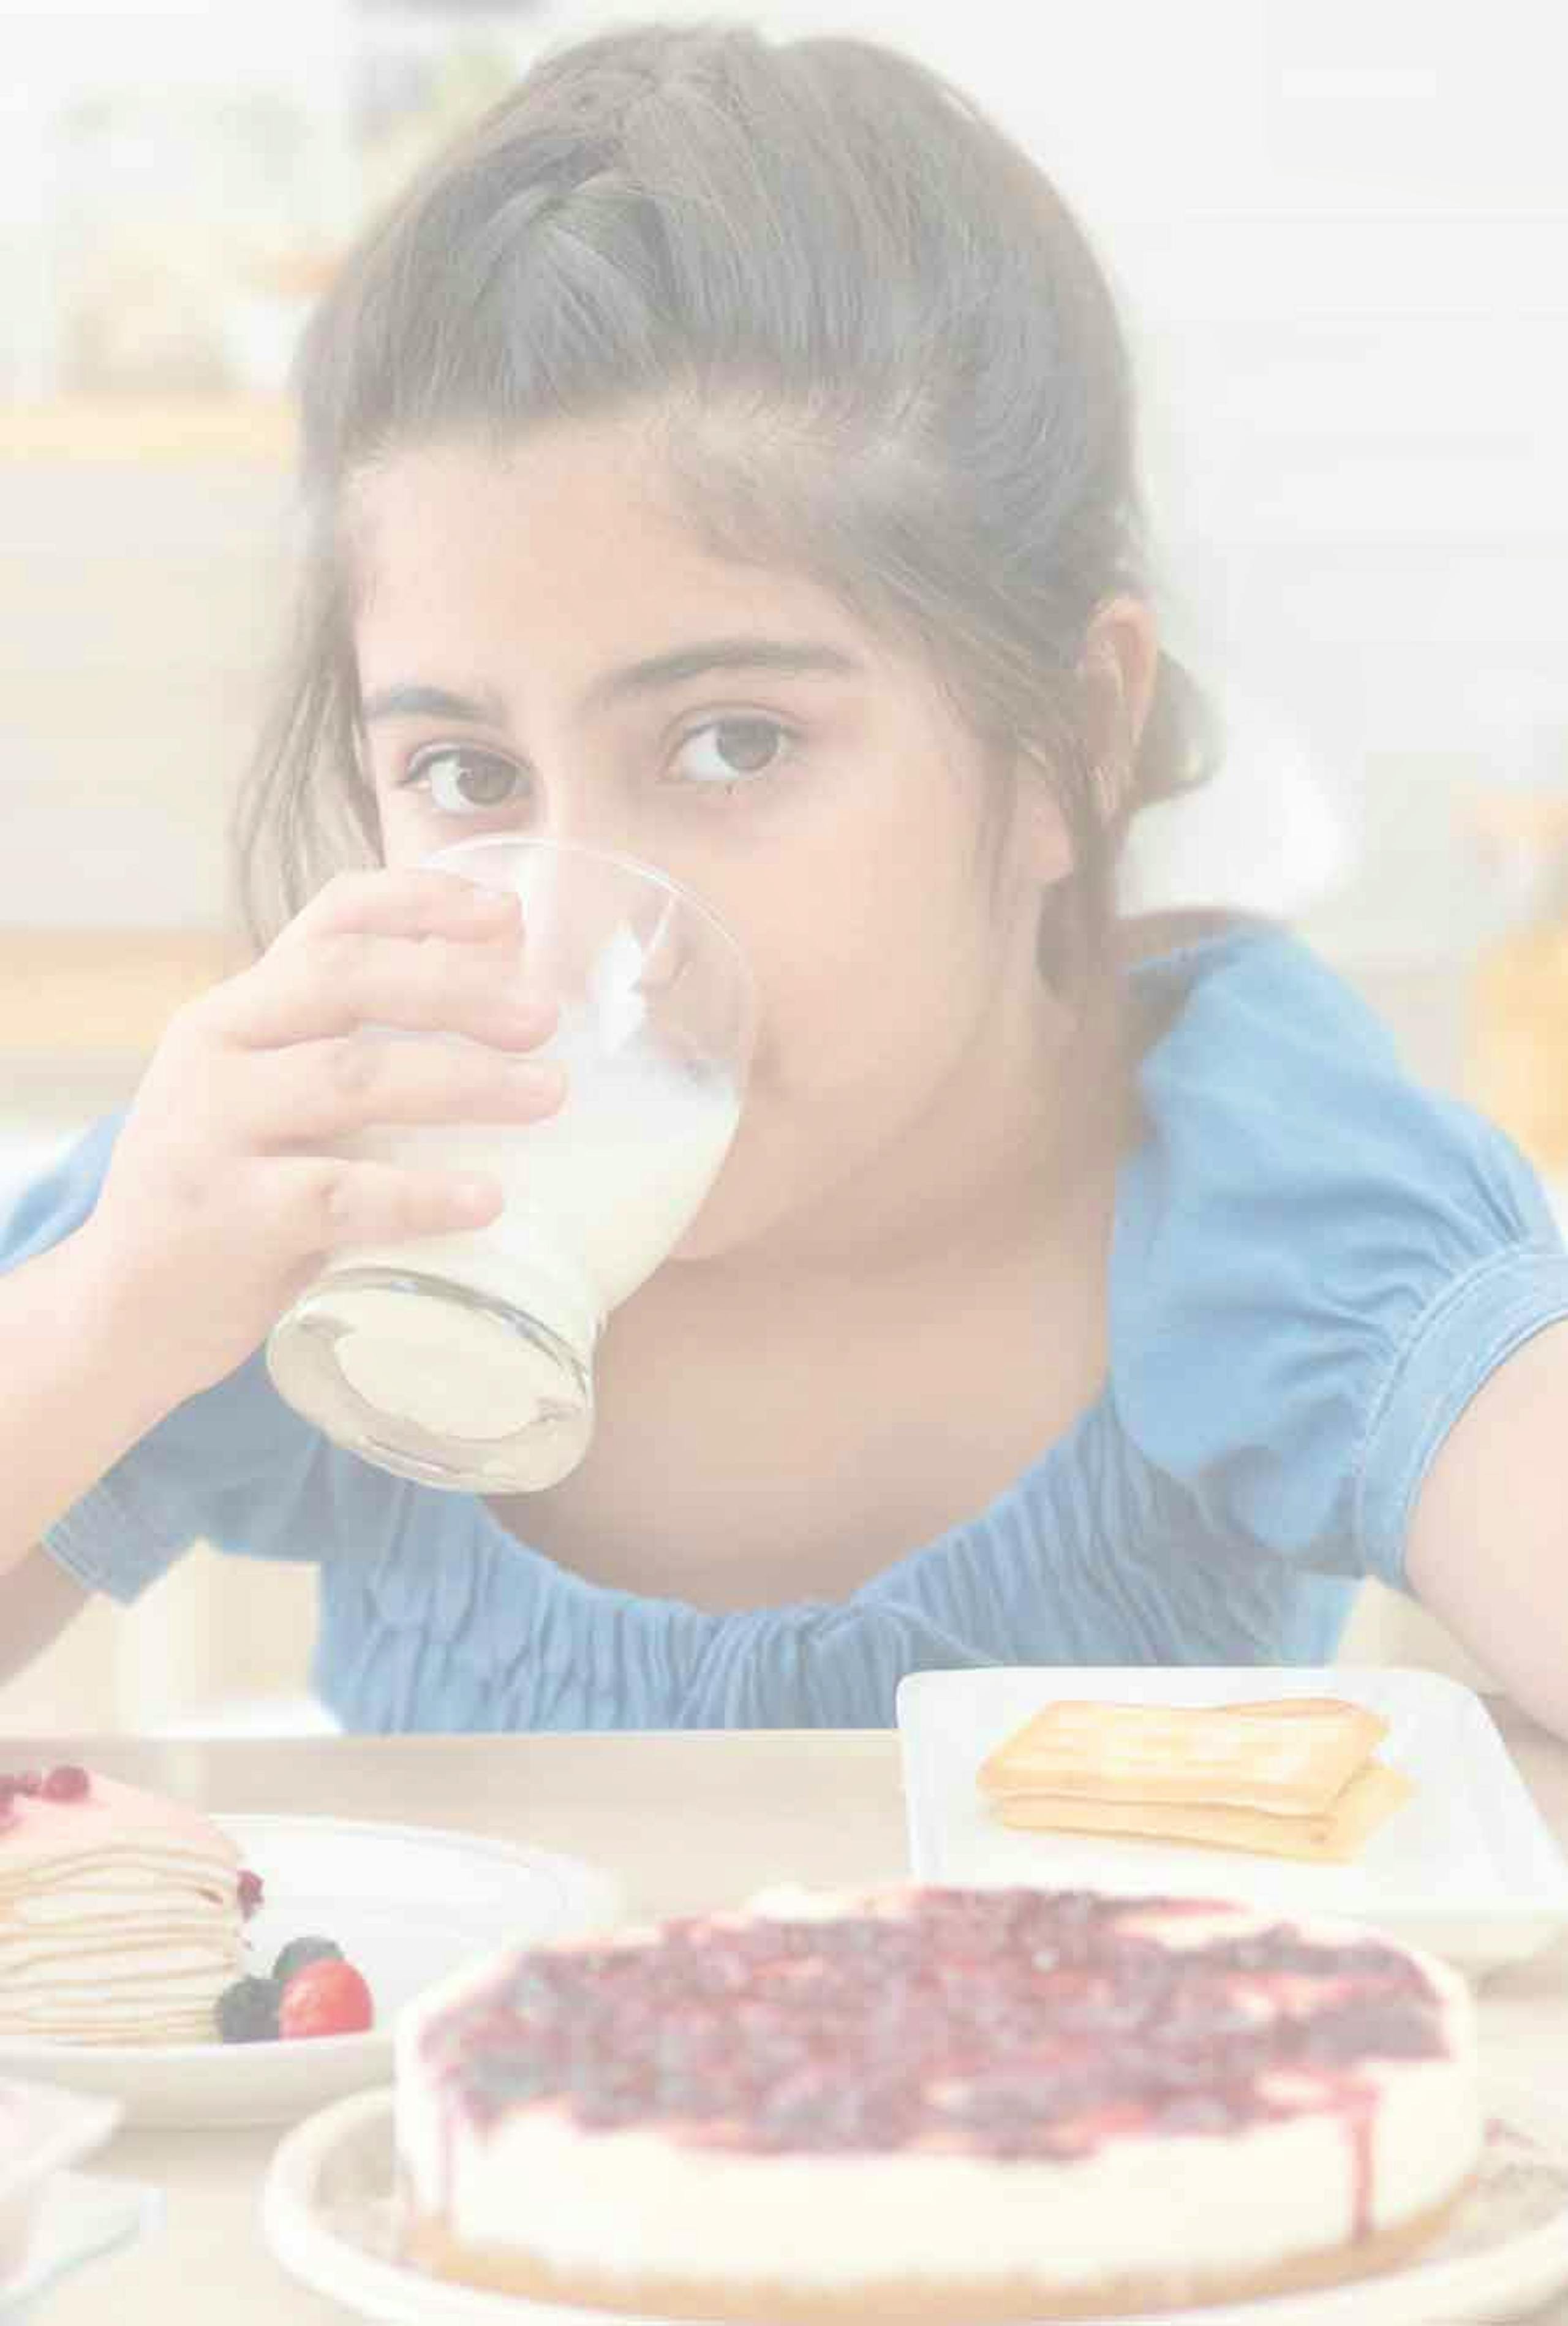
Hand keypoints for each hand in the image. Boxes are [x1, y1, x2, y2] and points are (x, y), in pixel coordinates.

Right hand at [76, 868, 562, 1401]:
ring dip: (463, 1081)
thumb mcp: (271, 1098)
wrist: (125, 1311)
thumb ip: (352, 1045)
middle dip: (456, 987)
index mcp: (236, 1010)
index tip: (507, 917)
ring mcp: (213, 1132)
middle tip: (544, 1016)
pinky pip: (339, 1193)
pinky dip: (420, 1194)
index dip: (421, 903)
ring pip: (351, 1078)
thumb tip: (499, 985)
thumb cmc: (231, 1197)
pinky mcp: (228, 1218)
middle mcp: (216, 1051)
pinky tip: (485, 1199)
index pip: (329, 920)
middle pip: (345, 981)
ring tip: (547, 1094)